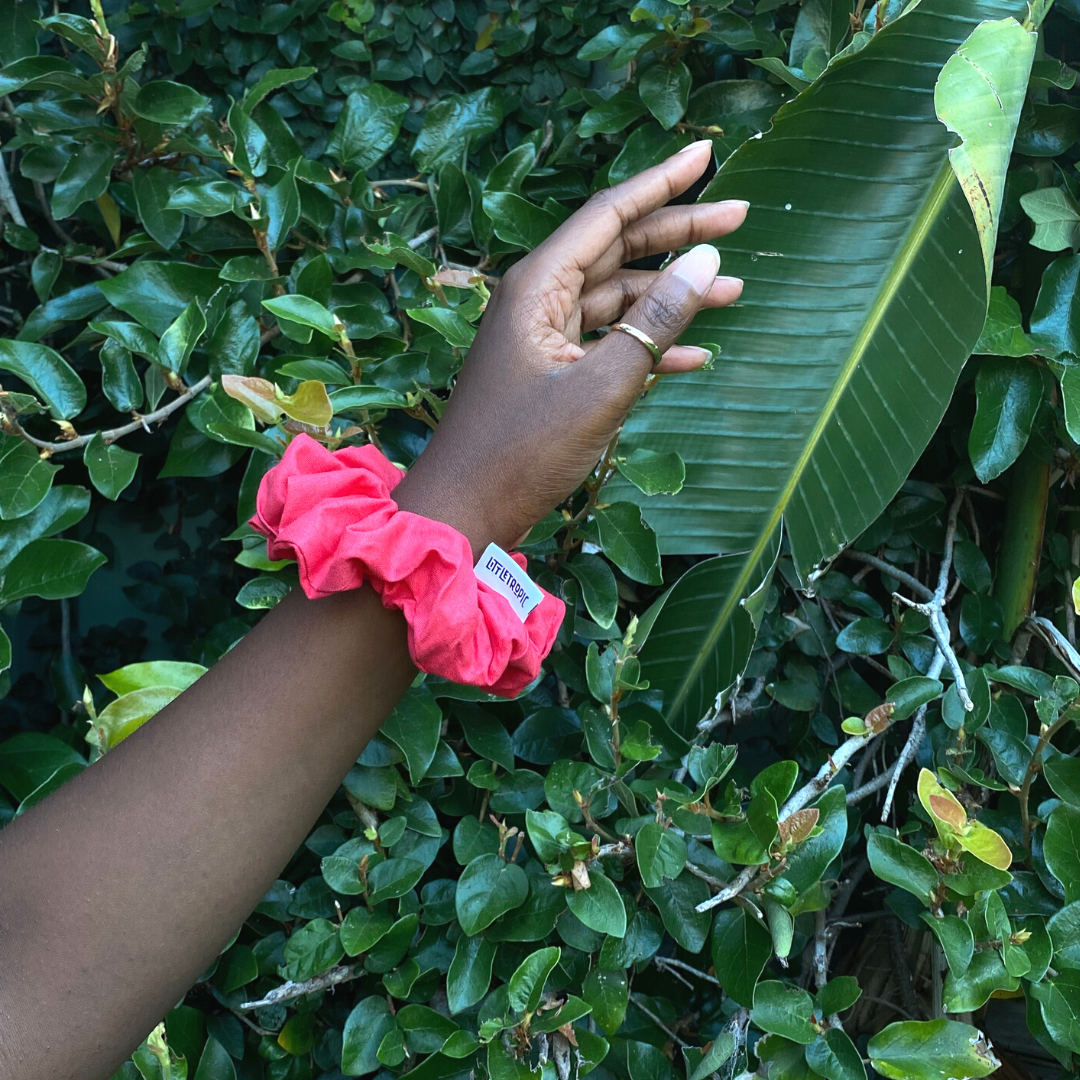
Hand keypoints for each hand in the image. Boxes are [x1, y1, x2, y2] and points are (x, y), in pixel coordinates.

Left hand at [395, 140, 746, 555]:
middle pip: (617, 249)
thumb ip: (655, 322)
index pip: (608, 214)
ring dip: (672, 298)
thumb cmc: (522, 451)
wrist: (465, 510)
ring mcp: (543, 337)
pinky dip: (648, 346)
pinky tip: (695, 354)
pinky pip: (606, 344)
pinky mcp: (550, 373)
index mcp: (538, 286)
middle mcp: (538, 300)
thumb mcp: (601, 386)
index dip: (662, 182)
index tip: (707, 154)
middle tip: (741, 217)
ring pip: (617, 299)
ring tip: (734, 292)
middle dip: (678, 234)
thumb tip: (707, 260)